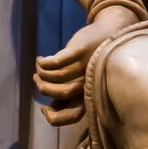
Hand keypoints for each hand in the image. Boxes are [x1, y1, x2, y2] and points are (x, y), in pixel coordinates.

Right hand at [33, 5, 137, 126]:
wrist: (110, 31)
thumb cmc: (92, 59)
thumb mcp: (82, 80)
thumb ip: (68, 96)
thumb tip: (47, 111)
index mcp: (92, 94)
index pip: (73, 116)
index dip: (54, 117)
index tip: (44, 109)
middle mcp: (91, 82)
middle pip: (61, 93)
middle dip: (44, 88)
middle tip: (37, 79)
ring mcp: (86, 67)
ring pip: (56, 77)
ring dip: (41, 74)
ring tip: (39, 68)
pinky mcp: (80, 52)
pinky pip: (55, 62)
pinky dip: (43, 63)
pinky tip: (40, 59)